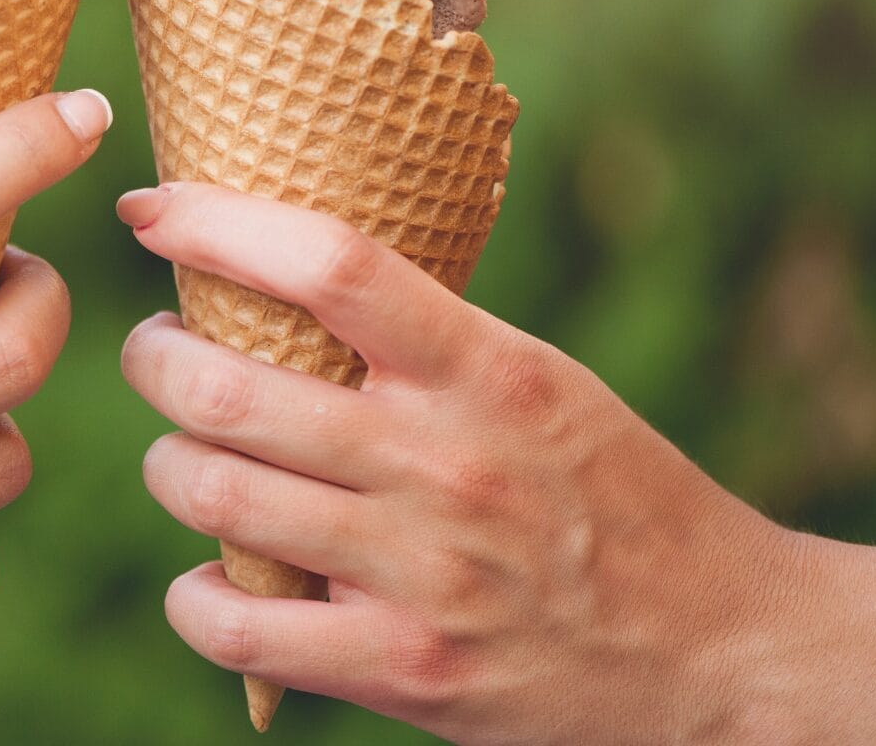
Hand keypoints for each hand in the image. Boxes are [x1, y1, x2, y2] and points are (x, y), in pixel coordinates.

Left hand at [117, 181, 809, 743]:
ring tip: (181, 457)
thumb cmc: (618, 498)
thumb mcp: (541, 387)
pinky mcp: (404, 667)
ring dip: (169, 466)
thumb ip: (426, 344)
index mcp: (487, 370)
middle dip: (154, 358)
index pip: (330, 264)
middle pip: (231, 384)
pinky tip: (211, 580)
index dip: (217, 223)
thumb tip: (279, 281)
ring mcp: (422, 570)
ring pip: (212, 493)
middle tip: (154, 351)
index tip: (152, 209)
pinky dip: (194, 599)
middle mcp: (446, 462)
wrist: (724, 651)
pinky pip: (235, 625)